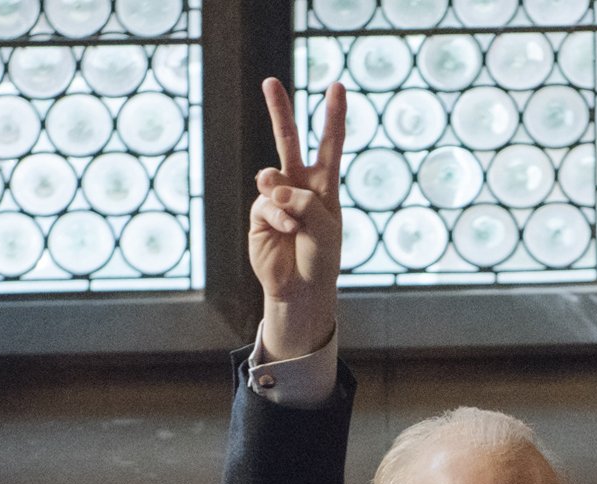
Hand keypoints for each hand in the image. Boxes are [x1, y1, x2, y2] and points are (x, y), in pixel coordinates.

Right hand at [249, 77, 343, 362]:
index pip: (329, 144)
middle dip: (279, 111)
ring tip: (294, 220)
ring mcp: (276, 198)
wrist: (302, 288)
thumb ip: (304, 201)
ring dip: (283, 196)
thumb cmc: (321, 257)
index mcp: (323, 185)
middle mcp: (298, 185)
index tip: (337, 87)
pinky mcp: (259, 215)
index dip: (333, 116)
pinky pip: (266, 203)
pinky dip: (278, 216)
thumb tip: (272, 187)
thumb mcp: (325, 227)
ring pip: (272, 176)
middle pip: (288, 140)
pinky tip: (287, 230)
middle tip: (270, 82)